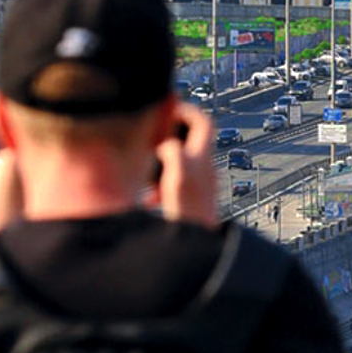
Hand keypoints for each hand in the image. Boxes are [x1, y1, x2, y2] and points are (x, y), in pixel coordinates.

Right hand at [154, 102, 219, 228]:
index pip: (204, 122)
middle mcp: (205, 169)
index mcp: (202, 159)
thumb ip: (172, 154)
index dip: (188, 110)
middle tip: (153, 135)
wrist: (199, 245)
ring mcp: (201, 184)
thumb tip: (166, 142)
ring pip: (182, 161)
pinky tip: (149, 199)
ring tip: (146, 170)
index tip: (169, 107)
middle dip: (171, 134)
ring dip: (164, 161)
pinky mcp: (193, 200)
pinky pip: (177, 183)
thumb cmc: (189, 213)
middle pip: (192, 139)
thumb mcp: (177, 178)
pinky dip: (162, 184)